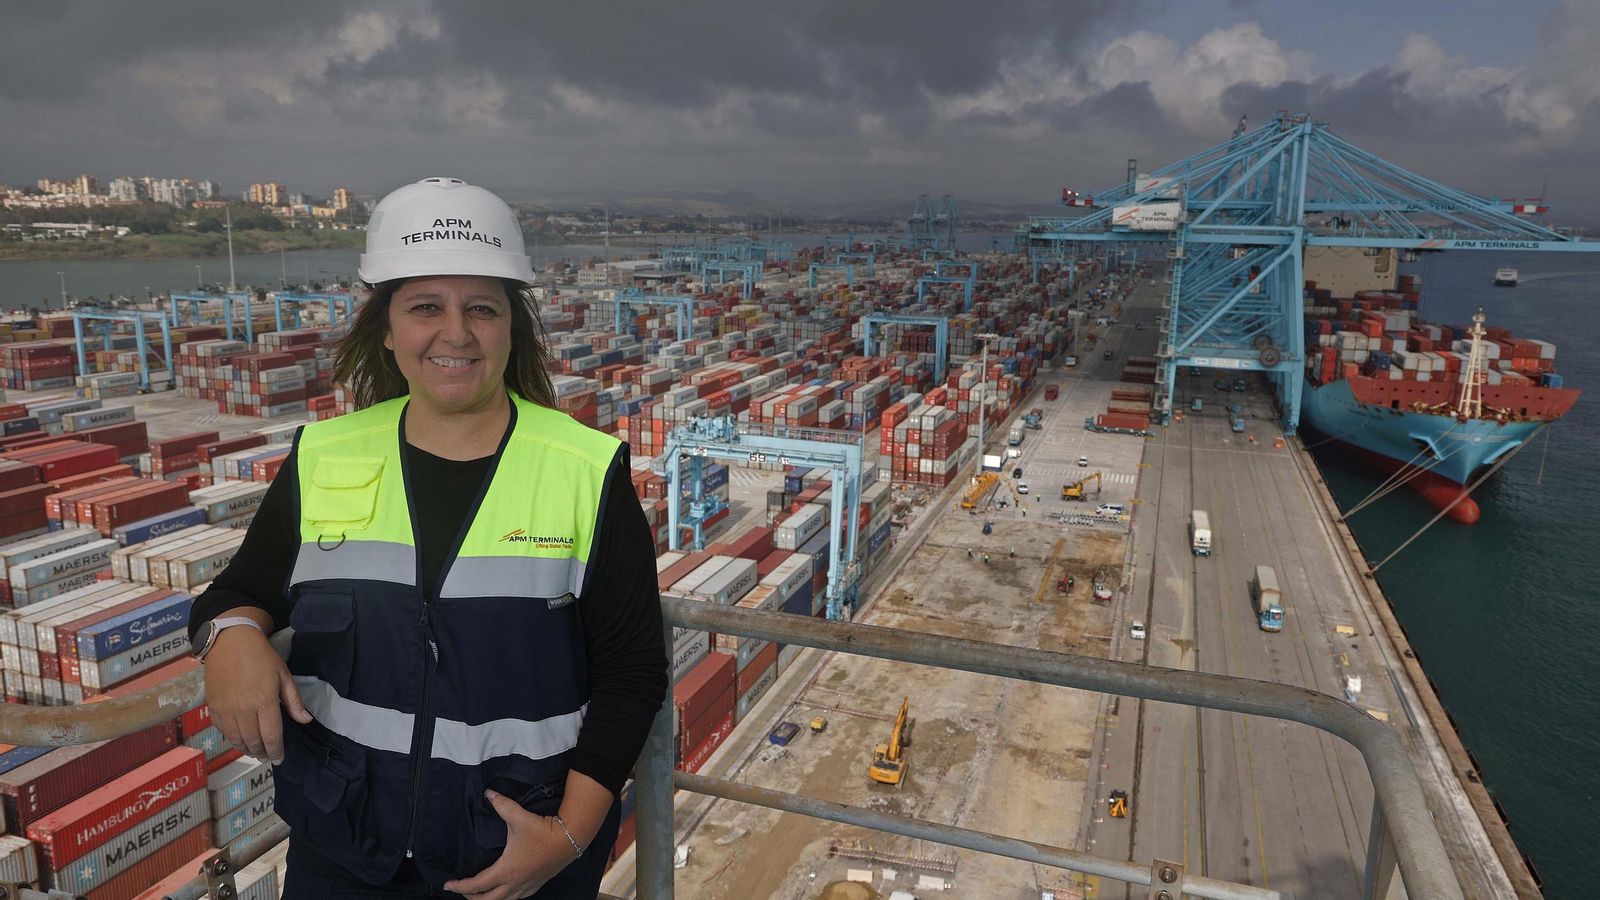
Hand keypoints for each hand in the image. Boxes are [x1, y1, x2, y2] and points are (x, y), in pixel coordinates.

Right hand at [203, 625, 312, 763]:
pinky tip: (240, 739)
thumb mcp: (283, 675)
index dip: (276, 751)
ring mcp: (226, 710)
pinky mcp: (213, 708)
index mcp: (264, 701)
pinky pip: (223, 732)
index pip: (271, 735)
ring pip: (237, 740)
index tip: (280, 759)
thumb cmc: (262, 658)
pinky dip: (233, 740)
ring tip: (256, 751)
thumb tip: (306, 721)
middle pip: (253, 741)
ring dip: (248, 749)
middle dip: (262, 753)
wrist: (230, 643)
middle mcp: (243, 710)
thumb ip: (294, 701)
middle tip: (269, 756)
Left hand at [443, 790, 580, 899]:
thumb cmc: (544, 831)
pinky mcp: (536, 884)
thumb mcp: (519, 817)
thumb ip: (502, 805)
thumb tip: (488, 793)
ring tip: (479, 893)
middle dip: (471, 897)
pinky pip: (516, 898)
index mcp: (506, 870)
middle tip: (461, 889)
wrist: (571, 838)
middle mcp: (514, 884)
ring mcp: (526, 886)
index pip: (476, 885)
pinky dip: (505, 897)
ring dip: (488, 899)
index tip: (447, 884)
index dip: (459, 886)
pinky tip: (504, 890)